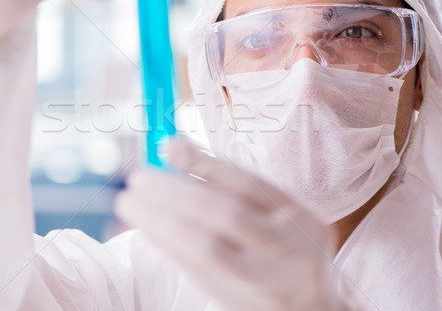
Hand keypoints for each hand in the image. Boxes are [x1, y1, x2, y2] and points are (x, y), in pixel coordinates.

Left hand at [115, 139, 347, 310]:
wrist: (311, 308)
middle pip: (226, 214)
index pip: (249, 184)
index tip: (168, 147)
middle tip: (138, 177)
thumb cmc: (285, 247)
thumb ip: (233, 184)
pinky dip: (168, 247)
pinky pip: (196, 273)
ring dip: (162, 221)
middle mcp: (287, 249)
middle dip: (176, 193)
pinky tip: (147, 229)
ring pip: (207, 248)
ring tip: (130, 202)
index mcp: (300, 218)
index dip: (206, 163)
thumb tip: (172, 148)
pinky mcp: (240, 304)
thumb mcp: (278, 214)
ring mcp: (266, 281)